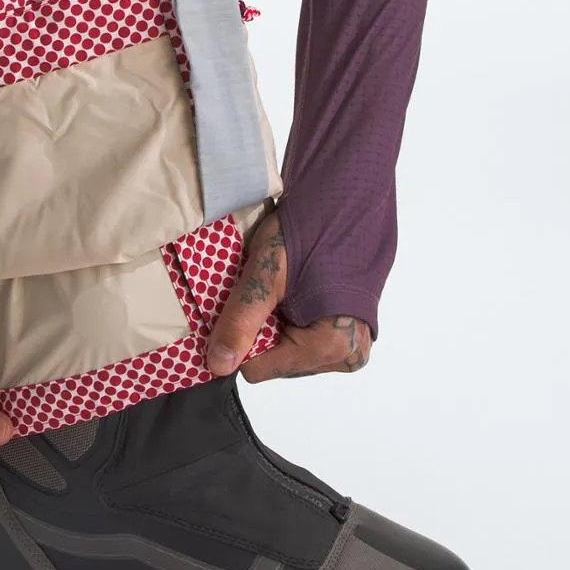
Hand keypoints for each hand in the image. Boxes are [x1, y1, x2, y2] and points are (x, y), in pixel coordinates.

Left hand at [204, 211, 372, 382]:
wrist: (347, 200)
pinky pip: (304, 338)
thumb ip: (241, 321)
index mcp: (332, 347)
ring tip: (281, 287)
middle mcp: (347, 355)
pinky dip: (290, 317)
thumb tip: (218, 365)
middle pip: (275, 361)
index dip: (241, 336)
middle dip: (261, 329)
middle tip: (264, 290)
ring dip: (275, 322)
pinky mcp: (348, 330)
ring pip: (287, 350)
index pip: (259, 368)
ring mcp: (351, 345)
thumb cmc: (311, 231)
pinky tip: (294, 290)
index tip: (240, 304)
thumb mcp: (265, 276)